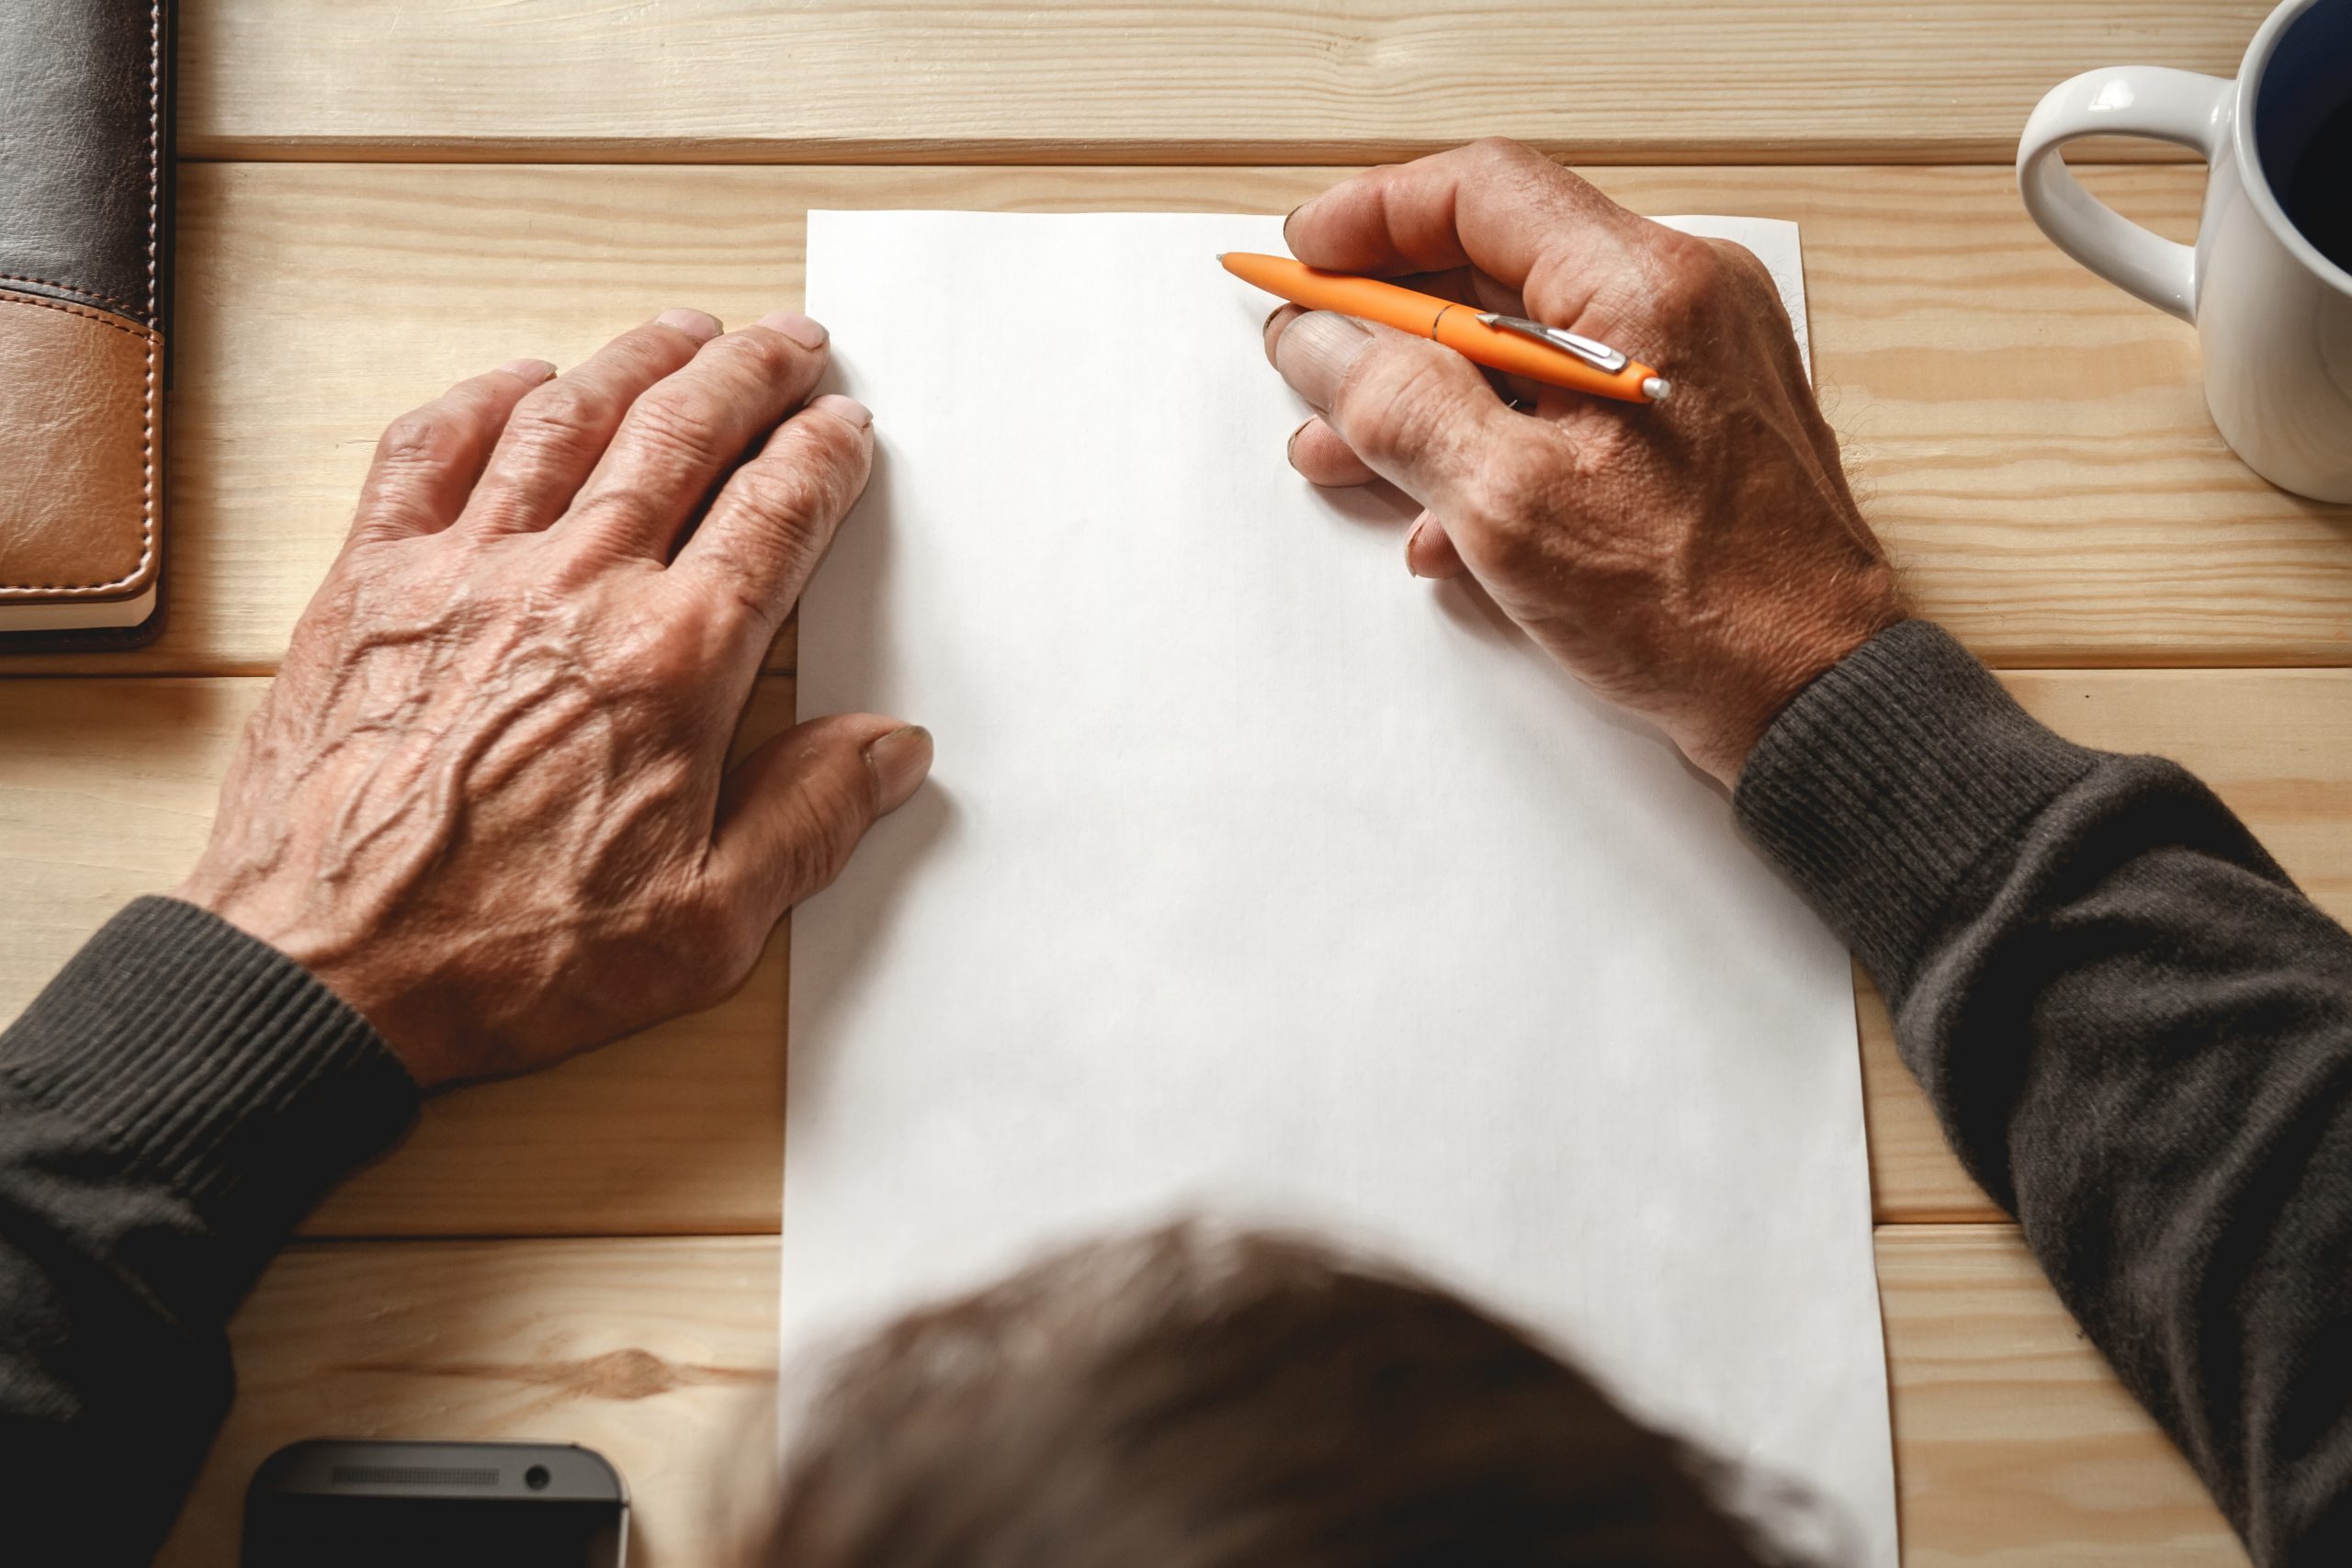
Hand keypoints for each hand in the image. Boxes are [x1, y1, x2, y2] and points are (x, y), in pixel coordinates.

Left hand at [175, 308, 929, 1087]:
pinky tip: (522, 382)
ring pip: (568, 418)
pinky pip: (427, 449)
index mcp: (672, 665)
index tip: (845, 430)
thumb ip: (809, 822)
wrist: (321, 972)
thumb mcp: (703, 925)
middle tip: (790, 342)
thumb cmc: (509, 956)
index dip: (822, 459)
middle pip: (682, 434)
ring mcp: (463, 571)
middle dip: (750, 373)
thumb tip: (893, 749)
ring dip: (637, 360)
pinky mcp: (369, 583)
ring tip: (685, 330)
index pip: (774, 516)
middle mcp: (575, 587)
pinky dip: (482, 399)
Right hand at [1264, 139, 1902, 783]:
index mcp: (1644, 289)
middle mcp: (1682, 303)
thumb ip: (1398, 406)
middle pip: (1497, 268)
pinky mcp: (1693, 429)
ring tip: (1346, 455)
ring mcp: (1695, 365)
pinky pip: (1568, 406)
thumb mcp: (1506, 506)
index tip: (1303, 260)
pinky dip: (1493, 443)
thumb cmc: (1700, 609)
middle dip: (1387, 325)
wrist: (1810, 697)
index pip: (1482, 193)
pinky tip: (1443, 519)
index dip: (1372, 217)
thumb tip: (1322, 344)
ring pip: (1524, 346)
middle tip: (1311, 361)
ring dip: (1427, 396)